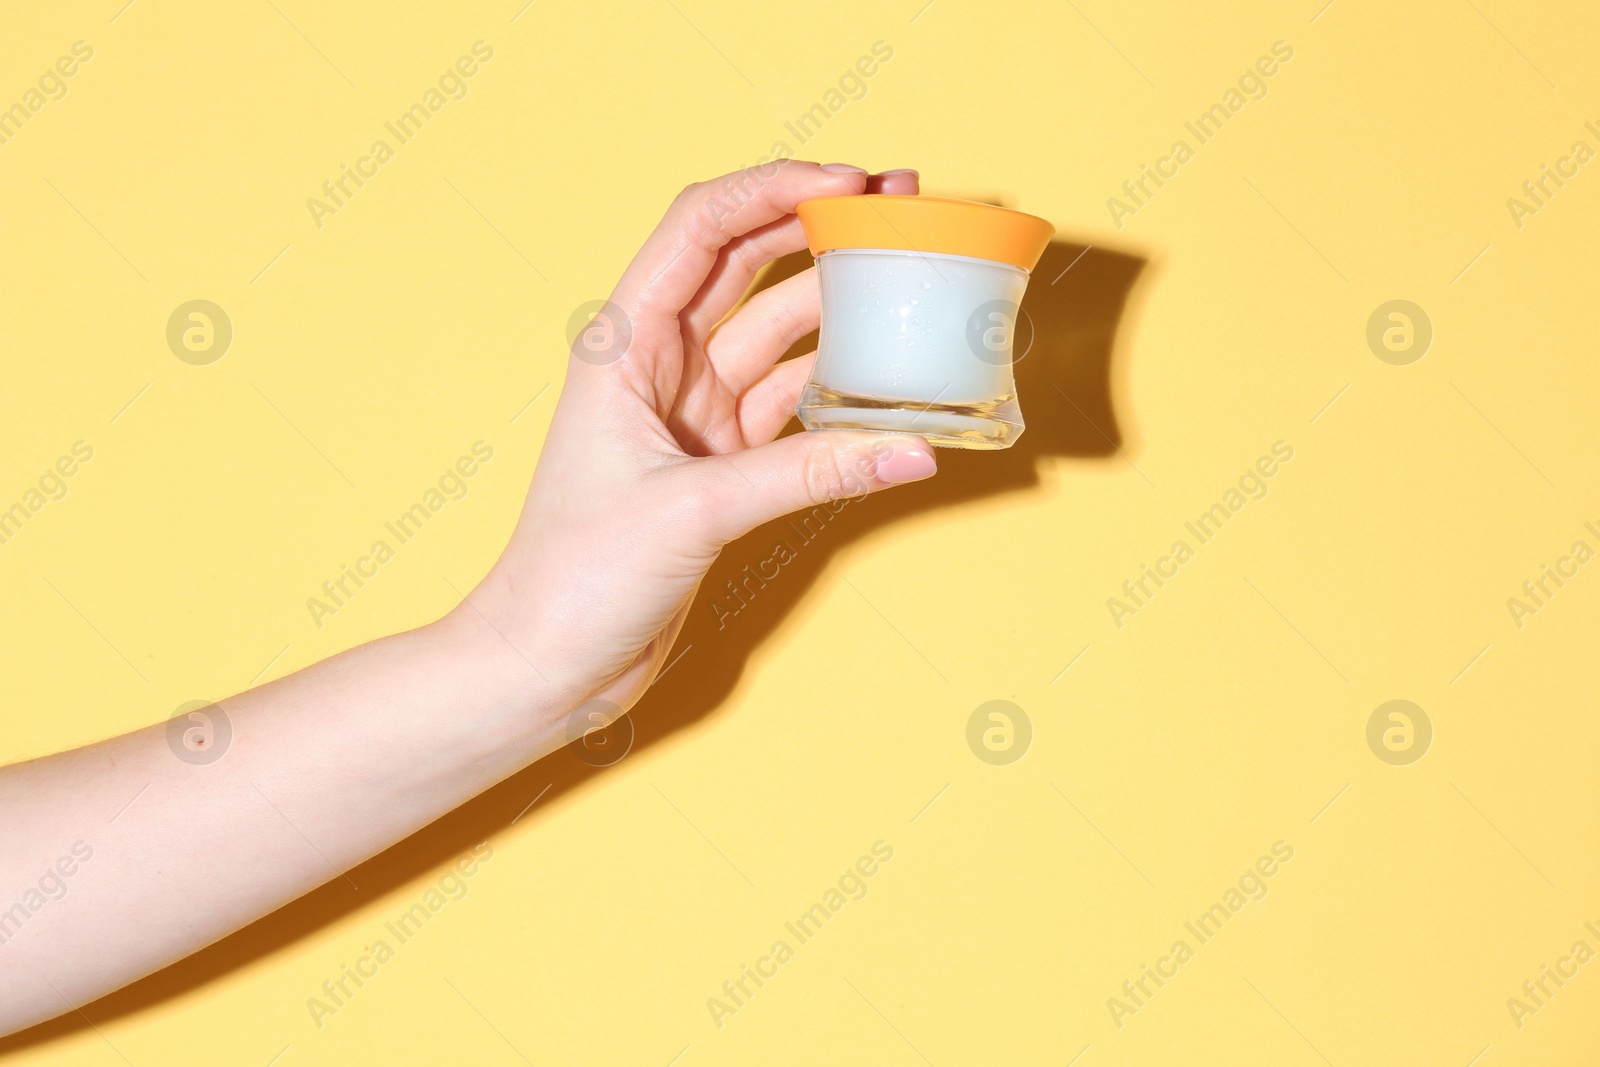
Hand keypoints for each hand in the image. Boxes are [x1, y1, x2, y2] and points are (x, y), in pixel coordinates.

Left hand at [456, 161, 936, 720]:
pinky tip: (894, 378)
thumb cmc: (574, 578)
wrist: (548, 665)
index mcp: (624, 344)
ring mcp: (697, 412)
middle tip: (900, 200)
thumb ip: (808, 475)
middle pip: (748, 263)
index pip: (702, 229)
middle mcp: (661, 364)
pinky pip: (799, 407)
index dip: (775, 191)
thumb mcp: (692, 511)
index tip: (850, 185)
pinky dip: (846, 393)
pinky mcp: (725, 464)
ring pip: (783, 333)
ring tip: (911, 276)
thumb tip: (912, 448)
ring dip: (842, 305)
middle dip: (819, 225)